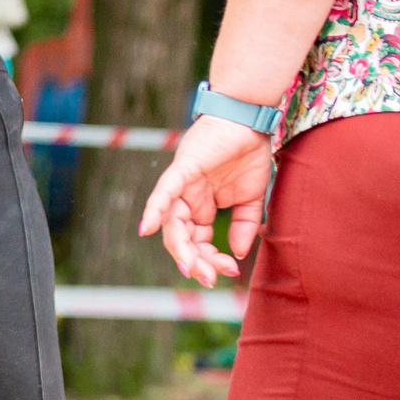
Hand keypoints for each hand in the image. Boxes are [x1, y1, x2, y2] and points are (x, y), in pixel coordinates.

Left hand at [137, 115, 274, 286]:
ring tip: (191, 268)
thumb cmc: (249, 154)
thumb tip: (239, 253)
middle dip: (195, 262)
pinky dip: (154, 210)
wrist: (251, 120)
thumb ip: (245, 226)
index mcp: (200, 208)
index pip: (199, 243)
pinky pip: (164, 193)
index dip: (212, 260)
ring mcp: (181, 186)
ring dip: (180, 248)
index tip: (230, 272)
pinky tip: (147, 230)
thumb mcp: (252, 200)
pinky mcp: (181, 170)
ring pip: (172, 224)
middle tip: (208, 279)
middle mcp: (186, 200)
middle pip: (182, 239)